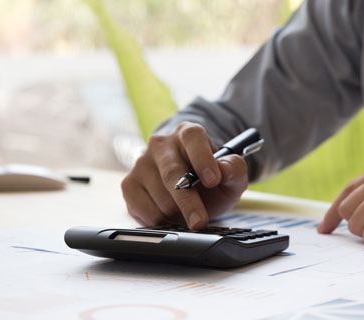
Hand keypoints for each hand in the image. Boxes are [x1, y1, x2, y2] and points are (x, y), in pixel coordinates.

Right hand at [121, 122, 248, 229]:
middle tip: (200, 221)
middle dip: (188, 201)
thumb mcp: (231, 177)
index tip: (213, 180)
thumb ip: (235, 170)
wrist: (190, 189)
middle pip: (172, 173)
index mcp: (188, 134)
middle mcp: (161, 144)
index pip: (192, 138)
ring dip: (177, 214)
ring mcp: (141, 163)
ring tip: (186, 212)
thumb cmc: (210, 180)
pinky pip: (145, 211)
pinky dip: (162, 221)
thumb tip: (224, 169)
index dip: (203, 158)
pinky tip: (170, 215)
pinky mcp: (129, 184)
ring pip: (160, 197)